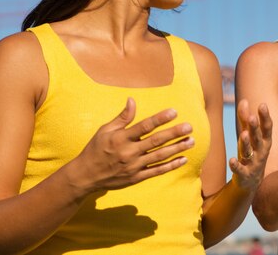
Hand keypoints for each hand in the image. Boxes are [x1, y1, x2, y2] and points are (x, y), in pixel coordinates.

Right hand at [70, 98, 194, 192]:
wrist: (85, 176)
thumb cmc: (95, 149)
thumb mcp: (105, 130)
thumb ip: (122, 117)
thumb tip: (132, 100)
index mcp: (121, 138)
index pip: (144, 126)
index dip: (160, 119)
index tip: (174, 112)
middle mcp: (129, 152)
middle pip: (156, 141)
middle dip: (174, 134)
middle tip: (189, 127)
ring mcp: (134, 166)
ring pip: (159, 156)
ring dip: (177, 149)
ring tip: (191, 141)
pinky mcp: (136, 177)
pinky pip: (157, 171)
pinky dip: (171, 166)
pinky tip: (183, 159)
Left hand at [229, 99, 272, 189]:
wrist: (251, 181)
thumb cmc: (251, 152)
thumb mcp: (249, 136)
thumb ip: (245, 119)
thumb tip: (244, 100)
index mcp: (264, 141)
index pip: (267, 128)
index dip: (265, 116)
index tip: (263, 105)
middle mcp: (261, 151)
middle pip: (258, 138)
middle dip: (256, 128)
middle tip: (253, 117)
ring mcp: (253, 163)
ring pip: (250, 152)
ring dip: (246, 143)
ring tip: (242, 134)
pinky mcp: (244, 174)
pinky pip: (240, 170)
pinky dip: (236, 165)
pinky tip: (231, 160)